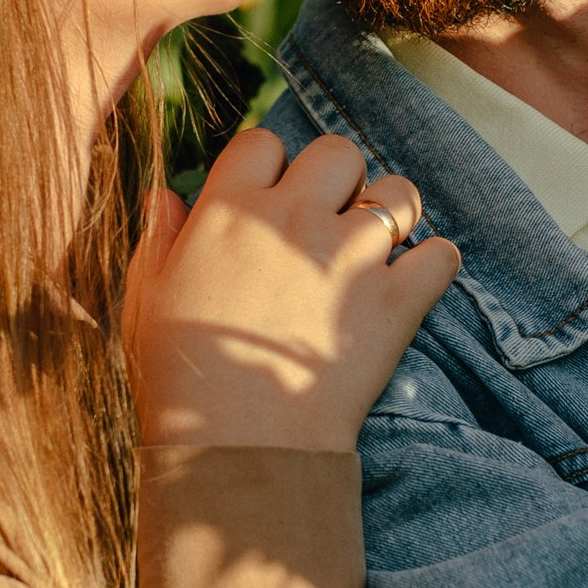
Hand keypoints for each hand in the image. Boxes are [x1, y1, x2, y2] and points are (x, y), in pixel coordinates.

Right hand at [126, 127, 460, 451]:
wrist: (237, 445)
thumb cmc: (181, 378)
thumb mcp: (146, 301)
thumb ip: (157, 240)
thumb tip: (166, 196)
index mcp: (229, 211)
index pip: (262, 142)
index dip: (271, 166)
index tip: (274, 196)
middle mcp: (293, 219)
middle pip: (337, 152)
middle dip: (339, 179)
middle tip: (332, 219)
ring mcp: (349, 257)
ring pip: (398, 193)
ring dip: (393, 213)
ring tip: (380, 246)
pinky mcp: (396, 302)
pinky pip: (441, 255)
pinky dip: (434, 267)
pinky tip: (413, 285)